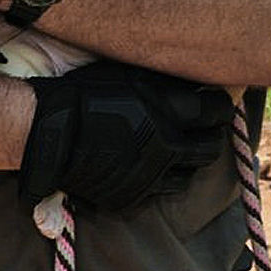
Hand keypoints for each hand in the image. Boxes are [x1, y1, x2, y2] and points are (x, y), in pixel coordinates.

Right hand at [21, 61, 233, 210]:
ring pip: (189, 176)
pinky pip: (158, 192)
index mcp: (168, 112)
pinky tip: (151, 166)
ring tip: (179, 149)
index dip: (219, 105)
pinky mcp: (132, 196)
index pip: (215, 111)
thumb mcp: (129, 75)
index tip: (215, 101)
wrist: (51, 132)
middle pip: (210, 148)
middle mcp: (166, 147)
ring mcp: (150, 176)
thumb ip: (165, 82)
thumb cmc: (86, 93)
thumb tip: (191, 78)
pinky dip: (160, 179)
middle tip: (205, 127)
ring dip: (188, 162)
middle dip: (212, 136)